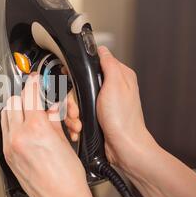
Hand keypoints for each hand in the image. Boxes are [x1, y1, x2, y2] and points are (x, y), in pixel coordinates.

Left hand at [1, 74, 88, 196]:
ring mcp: (10, 146)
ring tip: (33, 114)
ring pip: (6, 114)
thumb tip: (50, 106)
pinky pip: (5, 130)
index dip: (35, 83)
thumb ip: (52, 118)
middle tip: (38, 100)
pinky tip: (27, 128)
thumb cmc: (67, 177)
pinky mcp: (7, 155)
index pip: (30, 93)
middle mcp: (18, 136)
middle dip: (26, 97)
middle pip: (14, 101)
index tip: (38, 80)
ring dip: (18, 109)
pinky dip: (14, 123)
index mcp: (35, 128)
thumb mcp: (63, 139)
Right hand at [61, 47, 154, 170]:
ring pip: (75, 101)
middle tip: (76, 109)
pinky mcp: (95, 117)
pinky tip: (79, 127)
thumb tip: (102, 49)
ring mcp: (101, 104)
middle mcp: (110, 89)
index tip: (71, 83)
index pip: (90, 65)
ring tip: (78, 121)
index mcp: (118, 76)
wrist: (124, 147)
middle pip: (78, 85)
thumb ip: (108, 64)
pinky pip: (77, 114)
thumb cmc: (123, 120)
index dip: (77, 74)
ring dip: (72, 113)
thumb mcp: (116, 84)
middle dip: (72, 100)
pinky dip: (75, 122)